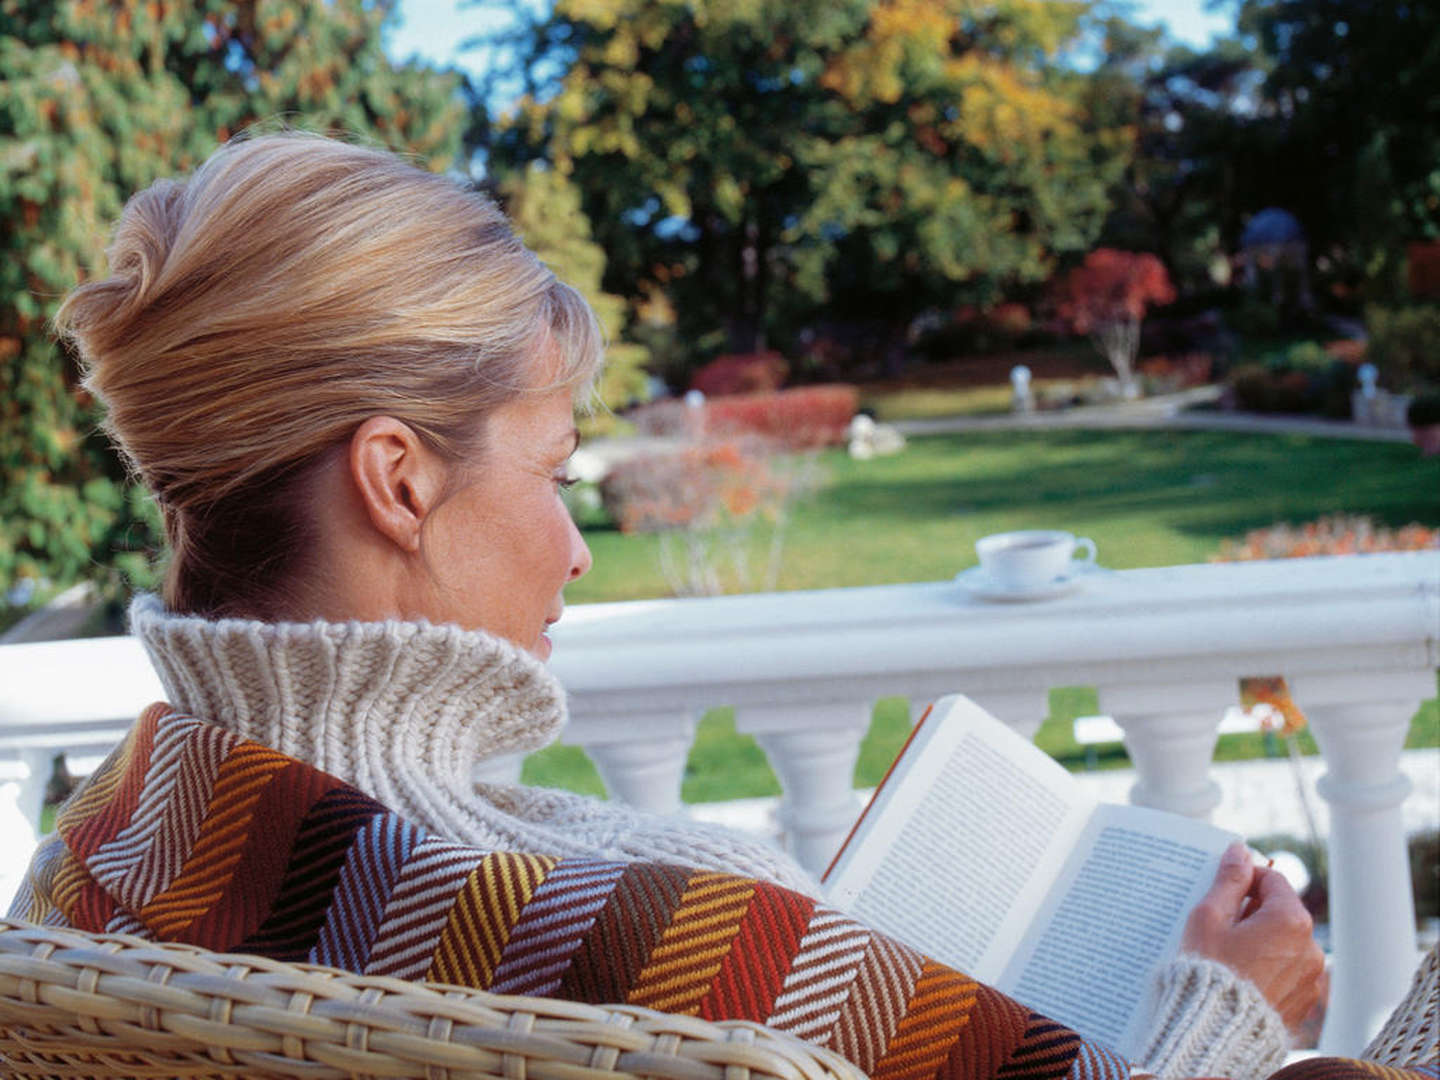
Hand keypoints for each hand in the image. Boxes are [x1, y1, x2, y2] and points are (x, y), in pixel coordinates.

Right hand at [1179, 842, 1326, 1029]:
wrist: (1217, 1034)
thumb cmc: (1208, 972)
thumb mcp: (1209, 918)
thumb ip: (1229, 880)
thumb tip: (1240, 850)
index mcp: (1290, 920)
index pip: (1271, 878)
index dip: (1243, 879)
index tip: (1220, 891)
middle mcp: (1311, 947)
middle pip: (1280, 911)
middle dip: (1251, 912)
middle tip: (1218, 925)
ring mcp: (1311, 977)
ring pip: (1284, 942)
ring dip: (1261, 940)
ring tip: (1228, 955)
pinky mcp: (1305, 1002)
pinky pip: (1288, 971)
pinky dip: (1268, 967)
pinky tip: (1241, 977)